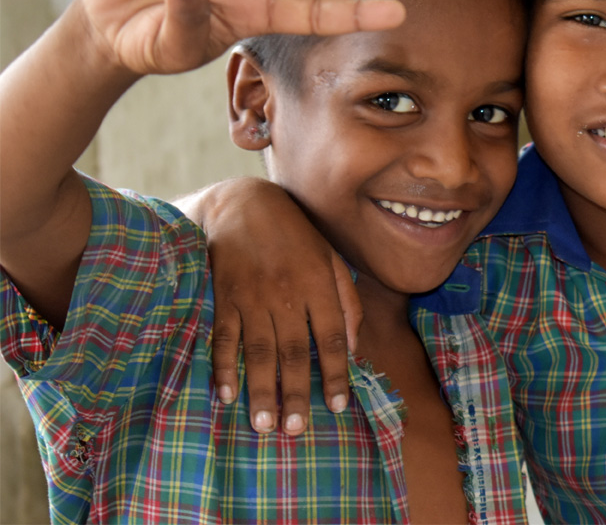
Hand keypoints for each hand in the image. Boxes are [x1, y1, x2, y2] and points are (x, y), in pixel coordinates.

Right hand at [197, 178, 362, 435]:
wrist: (242, 203)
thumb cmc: (294, 234)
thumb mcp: (331, 257)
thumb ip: (346, 299)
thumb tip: (353, 344)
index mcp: (318, 284)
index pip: (332, 337)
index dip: (336, 373)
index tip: (338, 406)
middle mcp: (286, 293)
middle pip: (294, 351)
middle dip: (296, 393)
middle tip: (296, 431)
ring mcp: (252, 296)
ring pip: (258, 351)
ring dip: (261, 390)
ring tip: (264, 425)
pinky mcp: (222, 296)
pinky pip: (223, 337)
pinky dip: (224, 367)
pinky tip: (227, 396)